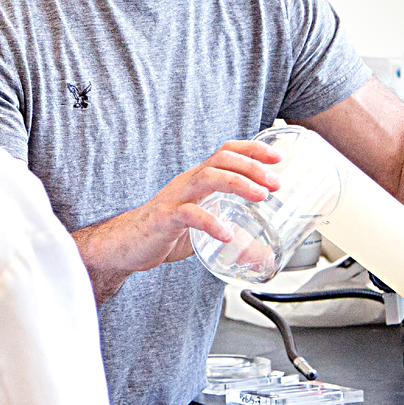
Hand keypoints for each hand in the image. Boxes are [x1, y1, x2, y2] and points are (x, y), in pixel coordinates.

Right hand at [73, 140, 281, 302]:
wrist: (126, 245)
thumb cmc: (165, 232)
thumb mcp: (205, 232)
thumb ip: (235, 238)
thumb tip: (264, 255)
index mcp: (197, 180)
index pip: (226, 152)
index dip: (252, 149)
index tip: (277, 157)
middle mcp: (187, 182)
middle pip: (221, 159)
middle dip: (253, 166)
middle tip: (276, 183)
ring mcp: (175, 198)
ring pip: (208, 177)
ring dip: (238, 183)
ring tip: (260, 196)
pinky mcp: (164, 219)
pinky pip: (188, 214)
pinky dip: (210, 222)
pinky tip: (226, 233)